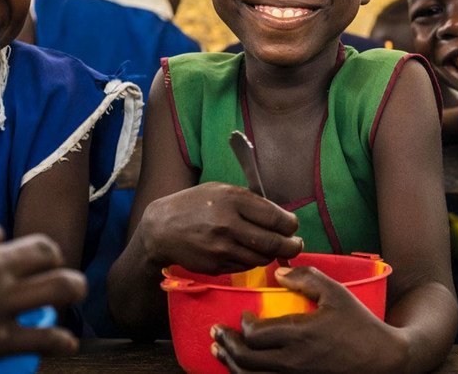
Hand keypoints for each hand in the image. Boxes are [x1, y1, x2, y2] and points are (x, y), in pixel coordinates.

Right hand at [139, 182, 301, 274]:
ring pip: (262, 257)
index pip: (275, 217)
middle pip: (274, 242)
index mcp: (232, 200)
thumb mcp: (219, 190)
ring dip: (272, 254)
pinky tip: (249, 252)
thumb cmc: (193, 205)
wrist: (161, 229)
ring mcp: (222, 248)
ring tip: (273, 248)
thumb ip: (249, 201)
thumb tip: (280, 216)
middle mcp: (228, 225)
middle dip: (292, 246)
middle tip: (296, 244)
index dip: (290, 224)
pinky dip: (253, 260)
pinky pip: (246, 266)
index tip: (292, 226)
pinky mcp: (216, 265)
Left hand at [212, 266, 407, 373]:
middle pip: (245, 358)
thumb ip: (306, 278)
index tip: (244, 316)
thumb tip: (278, 271)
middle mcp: (292, 360)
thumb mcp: (337, 293)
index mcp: (300, 334)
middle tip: (217, 331)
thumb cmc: (360, 325)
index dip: (242, 325)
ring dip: (230, 363)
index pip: (255, 334)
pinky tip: (240, 368)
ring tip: (219, 350)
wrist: (382, 360)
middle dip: (226, 343)